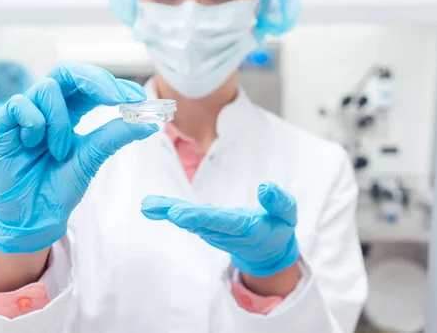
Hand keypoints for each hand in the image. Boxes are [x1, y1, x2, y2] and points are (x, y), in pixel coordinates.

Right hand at [0, 62, 158, 253]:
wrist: (33, 217)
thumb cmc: (59, 188)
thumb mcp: (91, 158)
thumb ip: (115, 136)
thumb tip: (149, 122)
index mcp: (68, 113)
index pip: (89, 85)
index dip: (113, 85)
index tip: (138, 98)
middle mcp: (45, 108)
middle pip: (67, 72)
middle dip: (95, 81)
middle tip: (116, 98)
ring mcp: (23, 114)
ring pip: (47, 88)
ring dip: (60, 121)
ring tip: (60, 151)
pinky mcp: (1, 124)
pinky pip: (20, 104)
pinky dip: (35, 123)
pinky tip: (33, 144)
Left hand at [141, 181, 298, 276]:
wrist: (266, 250)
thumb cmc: (277, 227)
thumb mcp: (287, 214)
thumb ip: (279, 202)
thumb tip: (265, 186)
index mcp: (247, 228)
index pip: (223, 222)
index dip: (202, 218)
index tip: (180, 214)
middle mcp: (225, 233)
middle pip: (202, 223)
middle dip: (182, 216)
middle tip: (163, 209)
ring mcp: (212, 232)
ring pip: (190, 221)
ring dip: (168, 212)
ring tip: (149, 205)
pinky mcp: (205, 227)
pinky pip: (186, 218)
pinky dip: (167, 211)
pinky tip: (151, 206)